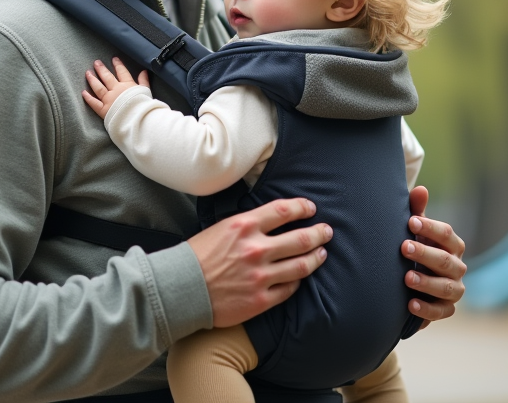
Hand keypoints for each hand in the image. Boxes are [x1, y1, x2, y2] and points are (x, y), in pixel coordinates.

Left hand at [82, 57, 149, 118]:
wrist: (138, 118)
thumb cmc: (143, 105)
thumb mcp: (146, 90)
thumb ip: (144, 81)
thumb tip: (144, 71)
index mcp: (127, 85)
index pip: (122, 72)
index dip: (118, 65)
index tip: (114, 59)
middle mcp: (116, 90)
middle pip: (107, 77)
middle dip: (101, 69)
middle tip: (96, 62)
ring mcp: (108, 99)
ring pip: (98, 87)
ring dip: (92, 79)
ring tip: (88, 73)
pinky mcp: (103, 110)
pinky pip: (94, 103)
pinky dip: (88, 98)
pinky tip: (83, 92)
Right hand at [188, 197, 331, 327]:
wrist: (180, 290)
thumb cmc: (197, 257)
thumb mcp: (220, 228)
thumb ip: (247, 224)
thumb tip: (271, 220)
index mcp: (244, 226)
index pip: (284, 211)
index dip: (302, 208)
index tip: (311, 208)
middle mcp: (256, 249)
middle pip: (300, 238)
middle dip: (318, 233)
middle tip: (327, 231)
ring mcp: (260, 276)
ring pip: (301, 265)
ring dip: (316, 257)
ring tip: (322, 253)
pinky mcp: (261, 299)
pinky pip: (289, 289)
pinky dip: (297, 281)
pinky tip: (300, 277)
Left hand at [404, 186, 465, 326]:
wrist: (410, 282)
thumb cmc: (414, 249)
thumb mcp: (414, 231)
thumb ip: (417, 212)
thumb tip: (420, 189)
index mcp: (452, 245)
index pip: (446, 235)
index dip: (430, 228)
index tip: (410, 221)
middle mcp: (457, 267)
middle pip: (445, 261)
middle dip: (425, 254)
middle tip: (403, 247)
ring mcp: (454, 289)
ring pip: (446, 287)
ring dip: (427, 282)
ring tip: (406, 278)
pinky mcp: (447, 309)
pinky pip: (441, 312)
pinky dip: (427, 309)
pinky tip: (410, 305)